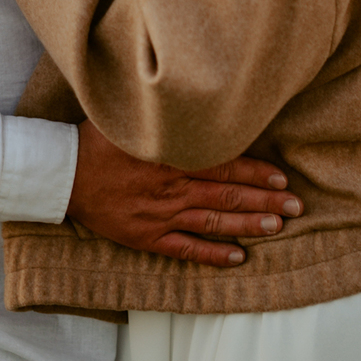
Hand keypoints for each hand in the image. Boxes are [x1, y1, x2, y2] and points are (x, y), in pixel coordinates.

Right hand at [68, 120, 303, 266]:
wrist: (63, 174)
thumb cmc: (97, 140)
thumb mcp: (133, 120)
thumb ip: (167, 118)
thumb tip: (198, 103)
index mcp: (170, 157)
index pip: (224, 165)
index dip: (256, 172)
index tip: (282, 177)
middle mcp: (171, 188)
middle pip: (228, 194)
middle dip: (266, 201)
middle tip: (296, 207)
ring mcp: (161, 216)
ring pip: (214, 222)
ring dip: (249, 226)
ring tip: (278, 228)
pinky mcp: (148, 237)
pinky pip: (187, 250)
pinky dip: (214, 255)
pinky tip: (239, 258)